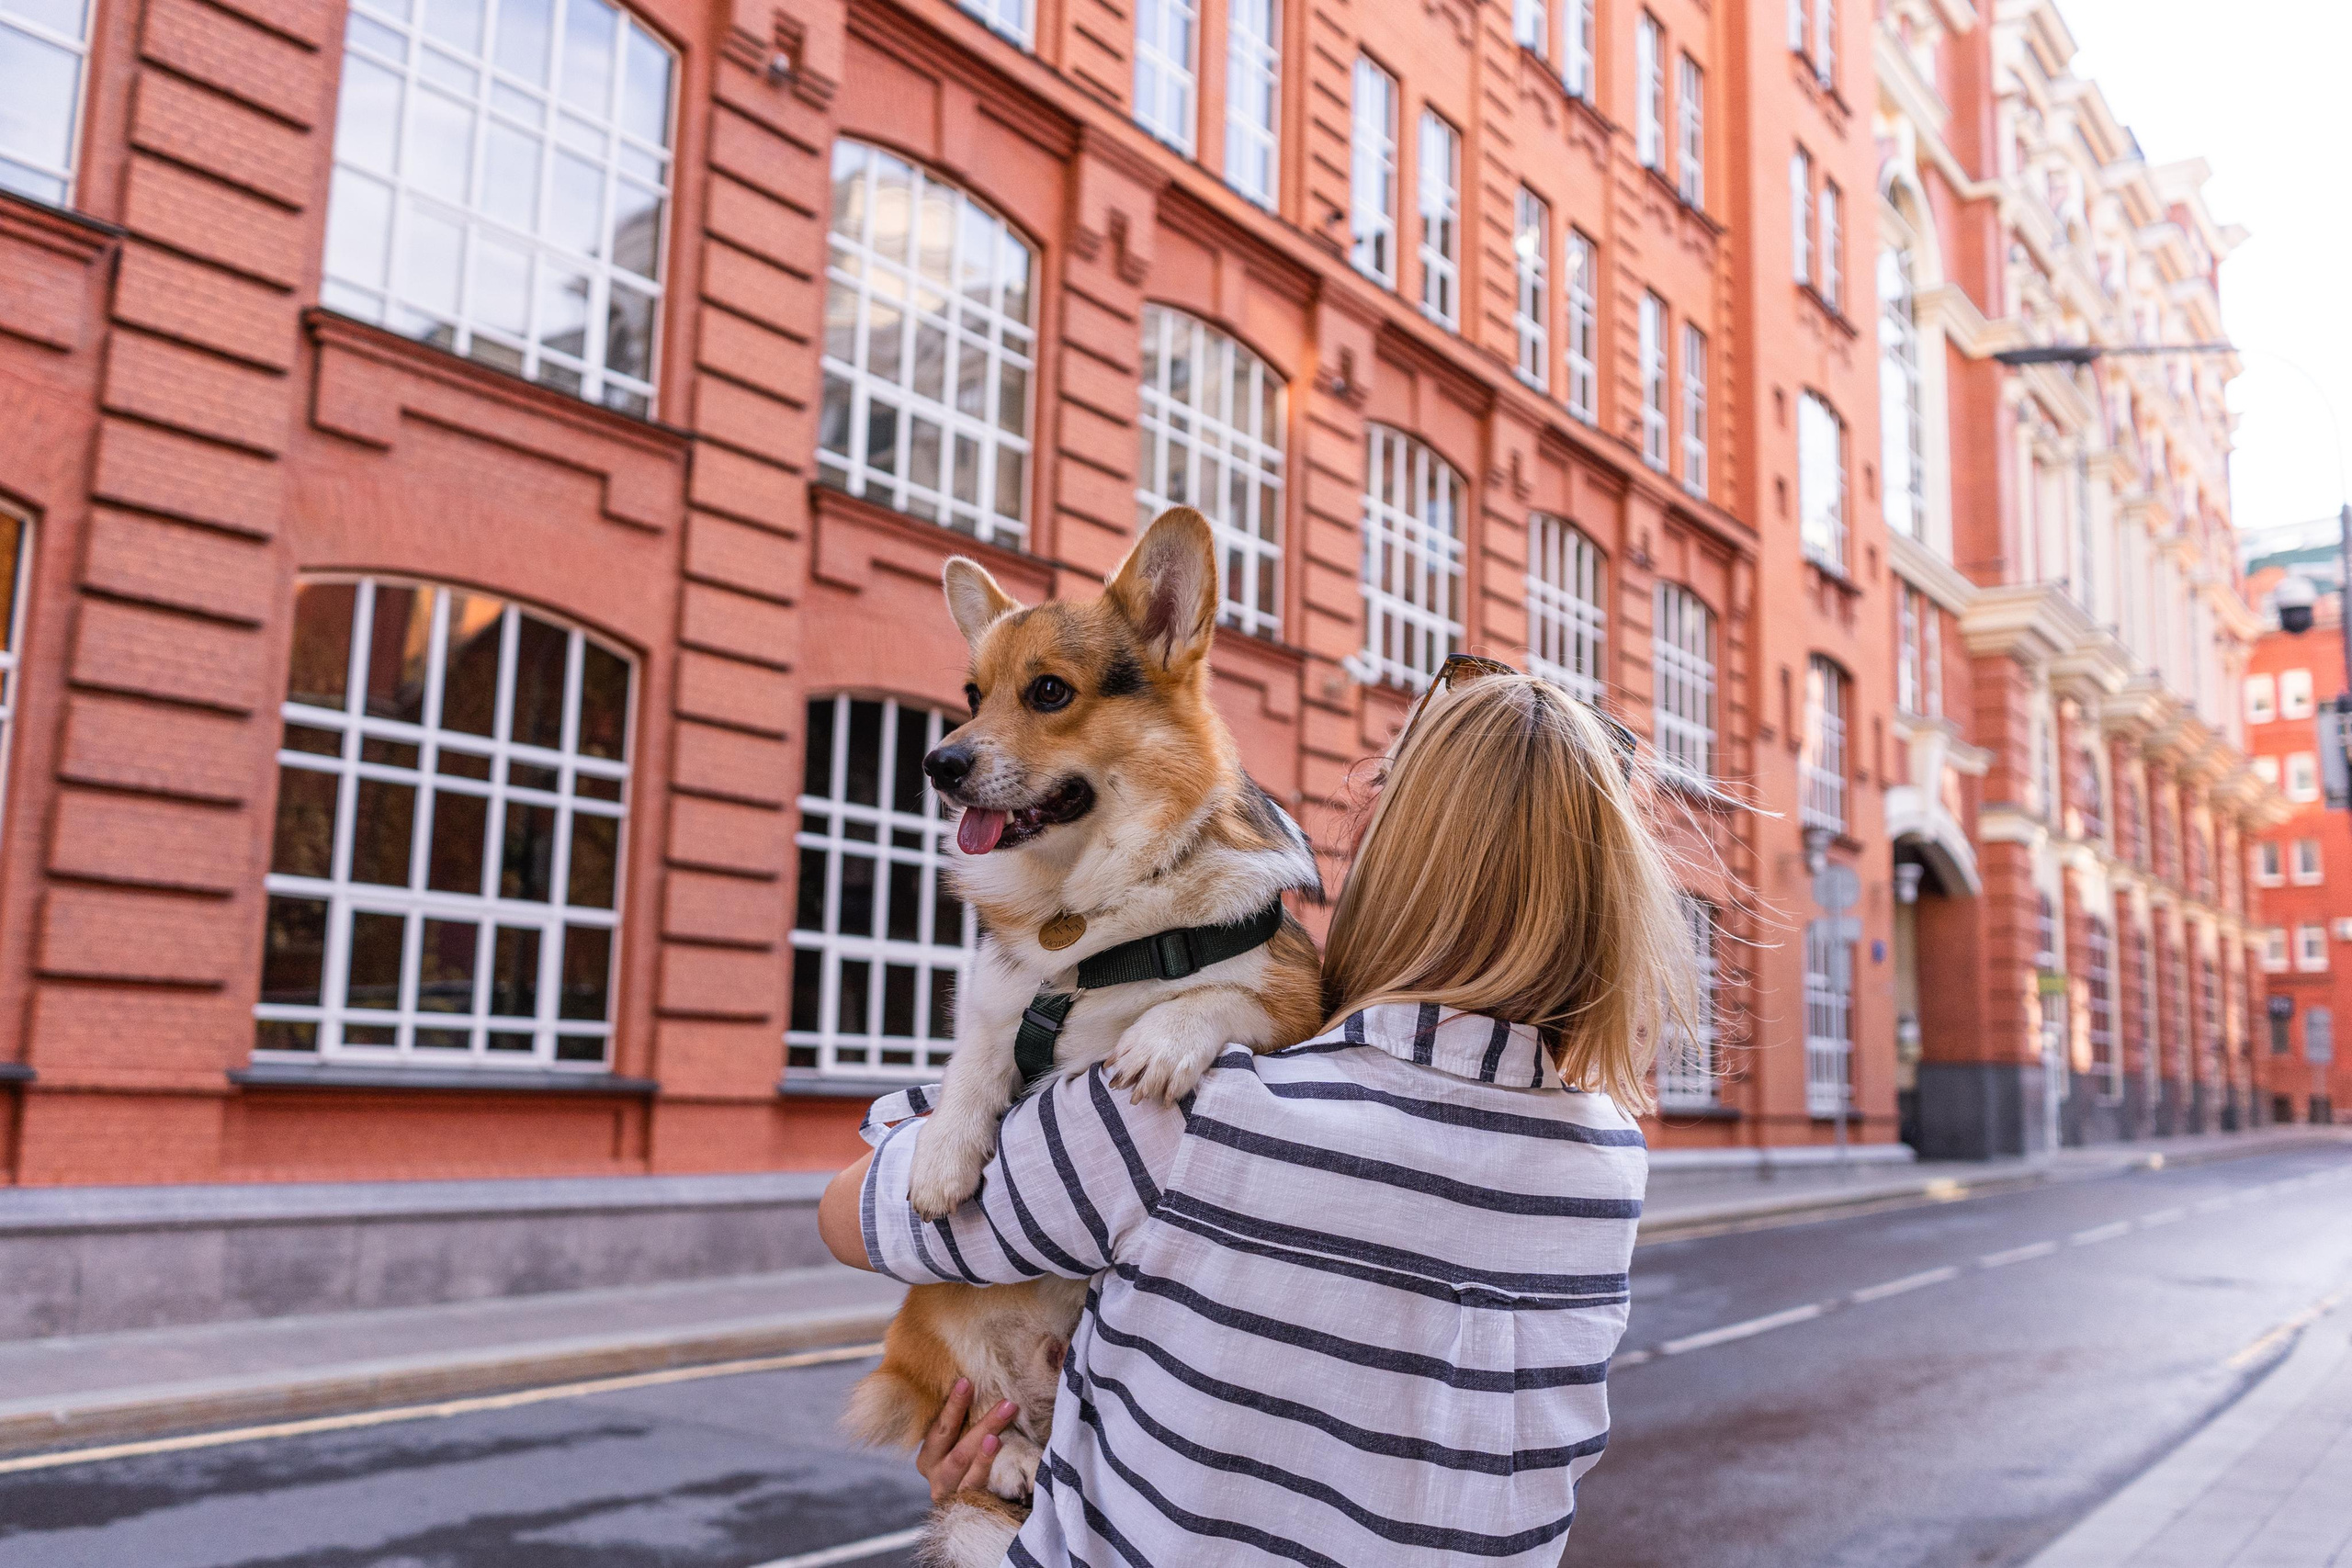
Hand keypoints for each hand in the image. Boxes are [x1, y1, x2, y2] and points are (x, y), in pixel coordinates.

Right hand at [914, 1378, 1019, 1505]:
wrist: (968, 1516)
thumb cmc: (964, 1465)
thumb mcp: (956, 1446)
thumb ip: (962, 1426)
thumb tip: (978, 1386)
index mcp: (928, 1459)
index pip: (940, 1428)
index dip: (953, 1406)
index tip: (967, 1382)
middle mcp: (937, 1479)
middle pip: (958, 1450)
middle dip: (982, 1425)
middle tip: (1006, 1404)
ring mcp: (952, 1497)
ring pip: (967, 1473)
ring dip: (983, 1455)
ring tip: (995, 1438)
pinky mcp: (968, 1510)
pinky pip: (979, 1494)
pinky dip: (987, 1478)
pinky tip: (1000, 1466)